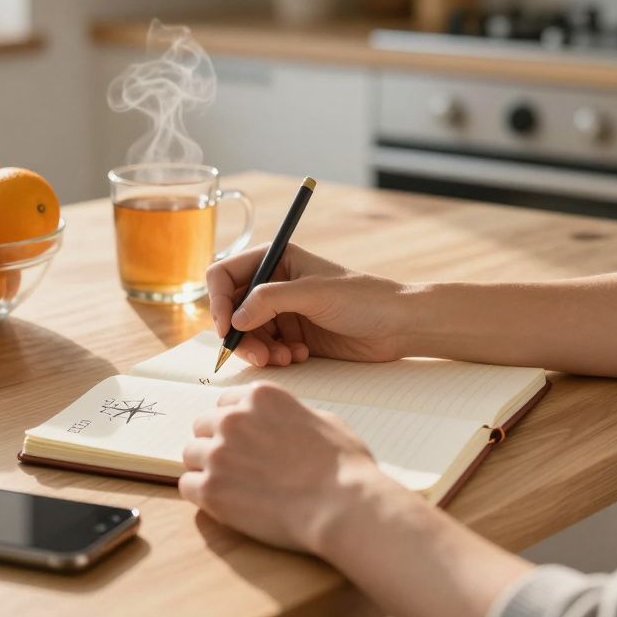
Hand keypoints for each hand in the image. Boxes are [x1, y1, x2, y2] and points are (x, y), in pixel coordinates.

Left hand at [179, 381, 399, 552]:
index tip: (243, 440)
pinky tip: (225, 502)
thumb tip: (279, 422)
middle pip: (203, 426)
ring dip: (207, 468)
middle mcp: (233, 418)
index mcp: (260, 396)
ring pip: (191, 454)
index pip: (225, 403)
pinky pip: (187, 486)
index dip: (234, 424)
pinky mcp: (211, 489)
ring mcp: (218, 453)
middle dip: (216, 443)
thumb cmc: (343, 467)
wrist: (341, 506)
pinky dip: (202, 494)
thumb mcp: (323, 421)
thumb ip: (289, 414)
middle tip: (237, 466)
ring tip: (233, 487)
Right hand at [206, 243, 412, 366]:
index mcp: (276, 259)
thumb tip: (234, 319)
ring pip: (247, 334)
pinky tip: (299, 356)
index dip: (217, 301)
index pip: (224, 275)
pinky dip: (276, 356)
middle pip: (232, 310)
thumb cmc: (364, 298)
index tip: (225, 328)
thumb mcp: (314, 293)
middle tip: (258, 355)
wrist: (398, 325)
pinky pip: (267, 348)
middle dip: (240, 334)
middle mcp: (274, 283)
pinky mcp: (294, 335)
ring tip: (284, 358)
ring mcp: (283, 311)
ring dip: (260, 350)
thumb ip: (270, 301)